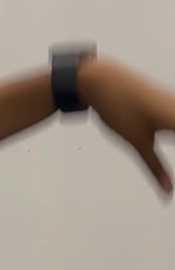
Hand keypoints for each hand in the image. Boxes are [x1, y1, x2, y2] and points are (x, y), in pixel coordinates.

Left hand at [83, 59, 174, 192]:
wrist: (101, 78)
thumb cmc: (119, 109)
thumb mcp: (138, 143)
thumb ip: (155, 167)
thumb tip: (168, 191)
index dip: (171, 169)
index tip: (173, 186)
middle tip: (170, 182)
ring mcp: (174, 100)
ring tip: (168, 140)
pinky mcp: (166, 98)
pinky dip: (174, 127)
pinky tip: (169, 133)